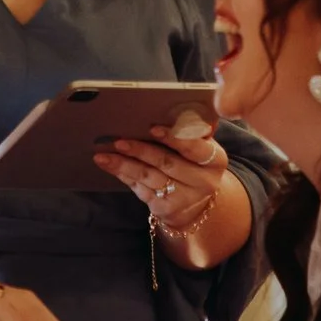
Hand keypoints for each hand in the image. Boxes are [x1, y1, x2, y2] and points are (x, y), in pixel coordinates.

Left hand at [95, 121, 229, 228]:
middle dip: (140, 150)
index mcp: (215, 160)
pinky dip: (123, 175)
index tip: (153, 128)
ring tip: (104, 155)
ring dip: (124, 164)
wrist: (195, 203)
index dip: (174, 138)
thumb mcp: (201, 149)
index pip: (195, 148)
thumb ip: (192, 132)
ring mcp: (184, 199)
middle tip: (119, 141)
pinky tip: (110, 166)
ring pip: (149, 177)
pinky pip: (140, 189)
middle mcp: (203, 182)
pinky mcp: (166, 209)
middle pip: (167, 162)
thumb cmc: (194, 165)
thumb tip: (175, 111)